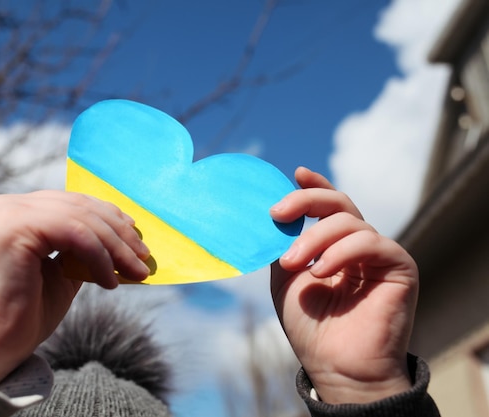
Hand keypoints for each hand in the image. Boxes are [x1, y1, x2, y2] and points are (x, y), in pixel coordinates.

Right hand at [0, 191, 149, 384]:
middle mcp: (7, 205)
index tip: (136, 238)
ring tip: (136, 272)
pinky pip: (74, 232)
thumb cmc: (20, 316)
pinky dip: (99, 256)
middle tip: (144, 259)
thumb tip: (124, 241)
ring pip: (80, 217)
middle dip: (119, 233)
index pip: (71, 203)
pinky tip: (110, 282)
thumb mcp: (60, 274)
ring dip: (116, 246)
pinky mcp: (12, 227)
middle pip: (78, 206)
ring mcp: (7, 213)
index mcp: (14, 212)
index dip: (109, 216)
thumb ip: (82, 251)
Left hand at [270, 167, 417, 403]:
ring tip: (295, 265)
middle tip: (277, 215)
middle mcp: (359, 245)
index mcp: (334, 246)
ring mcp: (380, 254)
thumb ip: (283, 245)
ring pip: (349, 222)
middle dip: (305, 202)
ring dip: (315, 239)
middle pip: (338, 203)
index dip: (313, 187)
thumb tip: (271, 216)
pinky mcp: (399, 266)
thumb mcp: (285, 279)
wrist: (335, 365)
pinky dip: (340, 252)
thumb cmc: (310, 326)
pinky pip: (370, 242)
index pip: (328, 206)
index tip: (294, 173)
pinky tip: (321, 272)